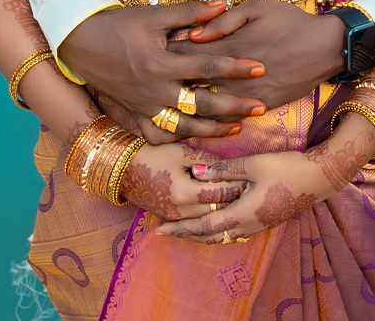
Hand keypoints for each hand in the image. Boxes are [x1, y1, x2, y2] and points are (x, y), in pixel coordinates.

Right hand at [59, 0, 268, 144]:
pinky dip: (176, 139)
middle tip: (260, 107)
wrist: (81, 43)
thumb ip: (189, 12)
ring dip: (212, 129)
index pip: (208, 67)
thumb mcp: (153, 15)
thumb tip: (223, 3)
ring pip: (184, 126)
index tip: (260, 68)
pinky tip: (195, 138)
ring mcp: (145, 106)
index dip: (236, 67)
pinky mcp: (135, 114)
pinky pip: (158, 134)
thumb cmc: (119, 25)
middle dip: (234, 107)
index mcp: (162, 64)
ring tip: (237, 127)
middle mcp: (155, 90)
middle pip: (203, 104)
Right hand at [118, 142, 245, 220]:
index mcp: (184, 193)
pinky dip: (208, 216)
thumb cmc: (152, 154)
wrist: (122, 169)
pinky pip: (195, 222)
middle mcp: (180, 211)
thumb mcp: (181, 151)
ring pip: (207, 219)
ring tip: (240, 200)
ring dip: (223, 210)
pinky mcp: (170, 220)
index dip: (238, 186)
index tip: (252, 180)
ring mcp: (174, 219)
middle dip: (234, 200)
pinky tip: (221, 210)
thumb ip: (208, 160)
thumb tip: (233, 165)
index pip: (220, 193)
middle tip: (252, 191)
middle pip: (217, 209)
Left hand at [152, 145, 356, 243]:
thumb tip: (195, 172)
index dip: (180, 228)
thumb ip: (223, 170)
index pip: (203, 227)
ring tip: (183, 230)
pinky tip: (213, 226)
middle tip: (164, 232)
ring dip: (201, 234)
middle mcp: (248, 225)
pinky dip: (217, 231)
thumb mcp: (252, 164)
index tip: (160, 228)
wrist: (320, 178)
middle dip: (186, 234)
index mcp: (242, 213)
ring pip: (222, 237)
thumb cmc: (286, 168)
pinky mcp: (265, 221)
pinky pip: (234, 233)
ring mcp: (258, 225)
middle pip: (210, 237)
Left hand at [167, 0, 345, 111]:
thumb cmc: (290, 21)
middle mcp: (233, 73)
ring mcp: (245, 93)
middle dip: (170, 78)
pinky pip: (227, 118)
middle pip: (190, 80)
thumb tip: (194, 33)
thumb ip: (223, 21)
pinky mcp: (259, 106)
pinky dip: (209, 118)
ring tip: (169, 98)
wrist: (325, 48)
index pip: (186, 52)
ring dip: (186, 102)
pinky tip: (196, 115)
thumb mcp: (257, 7)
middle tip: (152, 76)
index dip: (167, 51)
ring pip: (206, 104)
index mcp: (229, 45)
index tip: (154, 49)